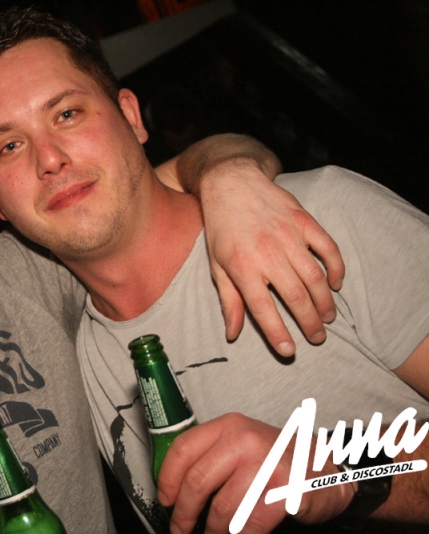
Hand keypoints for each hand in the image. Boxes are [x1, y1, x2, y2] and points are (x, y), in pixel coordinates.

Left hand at [157, 414, 353, 533]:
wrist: (330, 471)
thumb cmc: (279, 461)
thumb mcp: (242, 445)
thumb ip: (211, 457)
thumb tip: (174, 487)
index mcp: (229, 426)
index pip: (183, 449)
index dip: (167, 479)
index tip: (165, 499)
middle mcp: (245, 440)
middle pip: (197, 481)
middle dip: (184, 514)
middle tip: (181, 529)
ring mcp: (268, 464)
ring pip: (222, 508)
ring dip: (213, 531)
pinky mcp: (286, 492)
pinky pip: (249, 524)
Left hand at [199, 159, 344, 355]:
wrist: (232, 183)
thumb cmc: (221, 228)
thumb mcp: (216, 265)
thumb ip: (228, 300)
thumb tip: (232, 334)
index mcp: (241, 267)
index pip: (262, 308)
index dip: (277, 333)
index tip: (289, 351)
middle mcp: (267, 253)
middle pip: (296, 297)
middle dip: (309, 323)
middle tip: (317, 338)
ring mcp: (288, 235)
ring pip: (315, 277)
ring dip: (324, 302)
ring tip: (327, 318)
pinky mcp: (304, 221)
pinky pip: (328, 249)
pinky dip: (336, 268)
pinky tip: (335, 284)